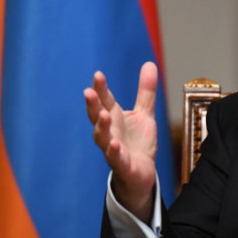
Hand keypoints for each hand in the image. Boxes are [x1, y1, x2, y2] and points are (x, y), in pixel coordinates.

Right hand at [84, 61, 157, 222]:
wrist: (141, 174)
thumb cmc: (138, 143)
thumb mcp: (145, 114)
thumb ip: (145, 91)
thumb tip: (149, 63)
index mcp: (114, 117)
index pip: (105, 100)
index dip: (101, 88)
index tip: (98, 75)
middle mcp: (109, 132)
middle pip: (97, 116)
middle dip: (93, 105)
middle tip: (89, 92)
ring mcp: (113, 149)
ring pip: (102, 137)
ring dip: (101, 127)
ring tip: (103, 115)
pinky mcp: (122, 165)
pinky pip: (115, 158)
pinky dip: (113, 152)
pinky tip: (114, 144)